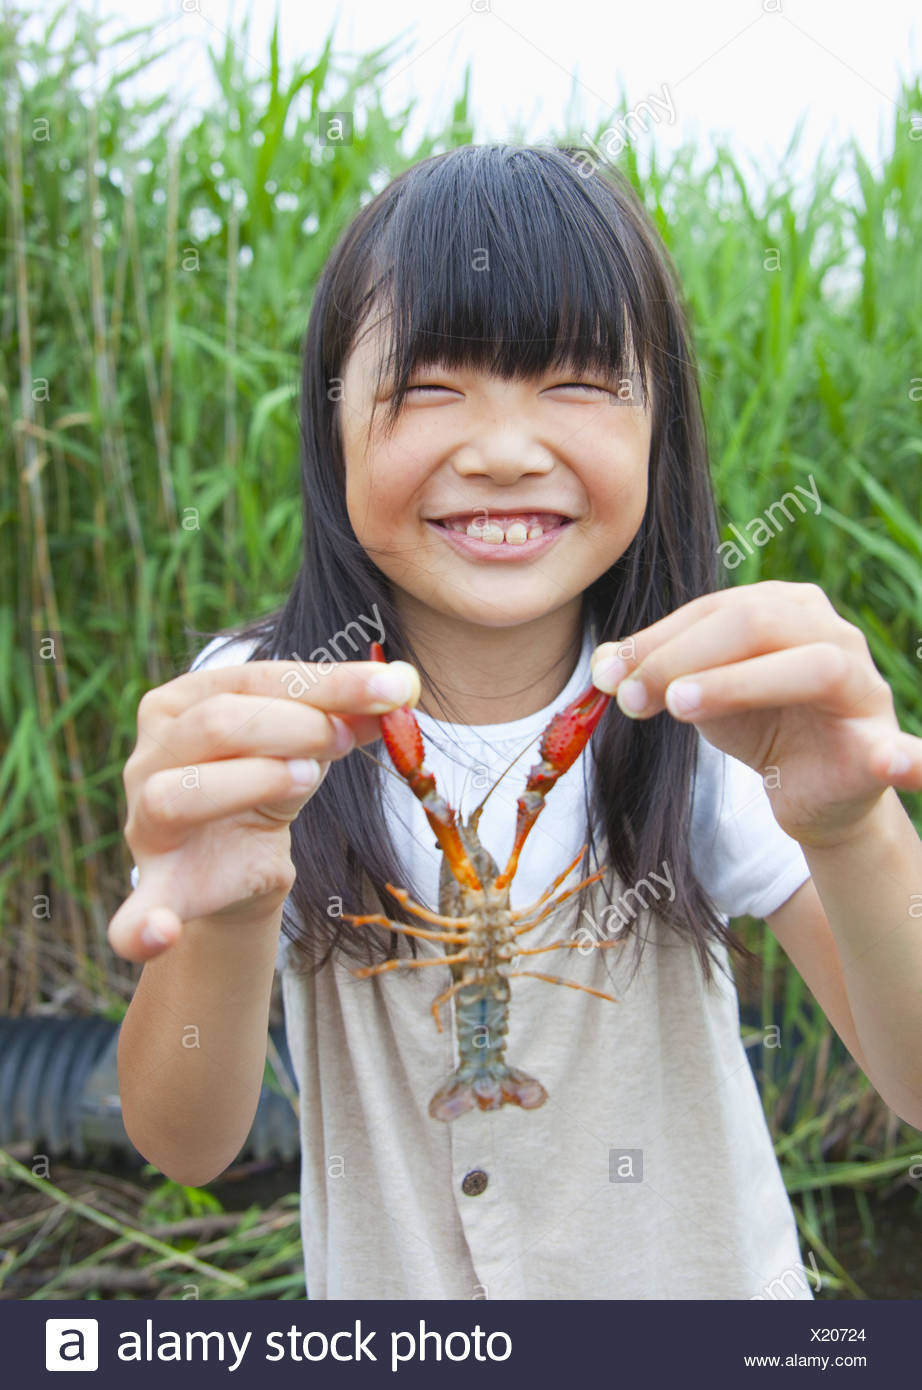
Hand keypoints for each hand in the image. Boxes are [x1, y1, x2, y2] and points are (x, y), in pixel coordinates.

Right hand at [109, 657, 420, 961]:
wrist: (236, 864)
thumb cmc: (263, 783)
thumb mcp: (305, 744)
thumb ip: (344, 715)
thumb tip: (402, 686)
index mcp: (179, 703)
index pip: (254, 677)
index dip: (327, 682)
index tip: (391, 690)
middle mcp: (149, 754)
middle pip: (216, 723)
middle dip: (296, 726)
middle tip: (346, 739)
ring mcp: (144, 822)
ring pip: (178, 792)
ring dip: (253, 781)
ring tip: (308, 778)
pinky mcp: (156, 887)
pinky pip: (135, 912)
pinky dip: (141, 926)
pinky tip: (160, 934)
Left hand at [590, 580, 921, 849]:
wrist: (809, 790)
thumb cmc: (755, 723)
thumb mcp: (697, 692)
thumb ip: (654, 672)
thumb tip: (601, 666)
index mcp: (786, 608)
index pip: (716, 608)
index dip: (656, 639)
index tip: (606, 675)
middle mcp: (831, 634)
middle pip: (759, 621)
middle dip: (685, 656)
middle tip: (632, 696)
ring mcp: (864, 688)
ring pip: (816, 666)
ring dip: (743, 683)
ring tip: (683, 707)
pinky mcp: (880, 748)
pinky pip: (902, 750)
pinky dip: (908, 757)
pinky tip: (894, 762)